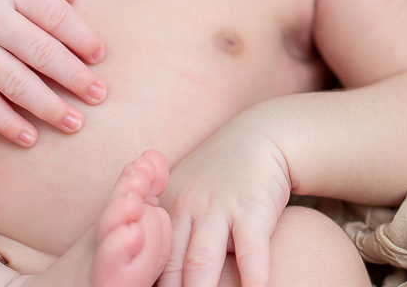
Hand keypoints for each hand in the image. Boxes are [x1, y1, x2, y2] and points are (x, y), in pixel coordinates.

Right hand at [0, 0, 106, 145]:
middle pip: (40, 51)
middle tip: (100, 96)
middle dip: (75, 77)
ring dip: (48, 106)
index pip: (54, 14)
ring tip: (75, 123)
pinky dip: (5, 123)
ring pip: (15, 82)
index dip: (82, 37)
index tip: (100, 57)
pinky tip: (29, 138)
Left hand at [157, 117, 291, 286]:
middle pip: (168, 268)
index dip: (144, 283)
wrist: (262, 134)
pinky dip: (252, 279)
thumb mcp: (188, 193)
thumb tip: (158, 273)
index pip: (149, 260)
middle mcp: (185, 210)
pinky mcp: (251, 208)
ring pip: (200, 263)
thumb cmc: (224, 173)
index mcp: (166, 211)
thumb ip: (173, 231)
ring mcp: (218, 208)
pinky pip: (250, 252)